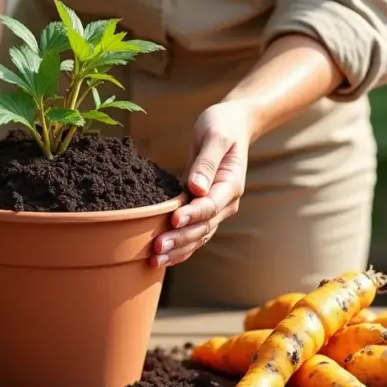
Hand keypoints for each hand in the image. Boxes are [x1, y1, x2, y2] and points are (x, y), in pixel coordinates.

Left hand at [151, 101, 251, 267]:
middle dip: (180, 239)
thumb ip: (207, 162)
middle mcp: (225, 202)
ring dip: (178, 250)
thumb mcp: (215, 136)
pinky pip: (193, 233)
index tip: (173, 220)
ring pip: (198, 236)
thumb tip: (196, 188)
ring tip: (155, 261)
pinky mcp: (203, 207)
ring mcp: (215, 208)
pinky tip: (163, 259)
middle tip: (157, 248)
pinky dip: (180, 247)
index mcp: (231, 185)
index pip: (210, 206)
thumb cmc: (222, 126)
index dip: (192, 215)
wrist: (231, 125)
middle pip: (203, 228)